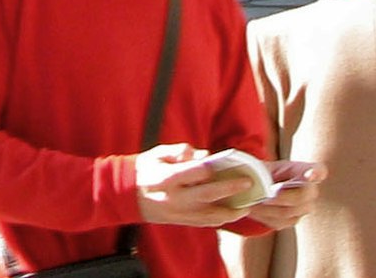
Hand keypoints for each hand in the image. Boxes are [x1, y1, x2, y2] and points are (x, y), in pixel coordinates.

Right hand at [132, 146, 265, 225]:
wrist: (128, 195)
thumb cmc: (146, 169)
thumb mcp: (158, 153)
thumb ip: (182, 151)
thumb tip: (204, 155)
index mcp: (167, 177)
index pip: (194, 172)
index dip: (212, 167)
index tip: (228, 163)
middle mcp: (175, 197)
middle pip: (208, 194)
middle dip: (230, 188)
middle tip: (247, 183)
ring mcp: (179, 213)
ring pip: (211, 215)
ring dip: (232, 210)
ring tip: (248, 204)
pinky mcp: (182, 221)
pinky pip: (206, 223)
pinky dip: (222, 219)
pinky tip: (233, 213)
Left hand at [239, 160, 323, 231]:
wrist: (258, 186)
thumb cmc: (261, 171)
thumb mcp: (260, 165)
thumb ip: (260, 171)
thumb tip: (255, 182)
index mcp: (303, 170)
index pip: (319, 171)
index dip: (316, 173)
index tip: (310, 175)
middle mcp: (309, 190)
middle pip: (303, 195)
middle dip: (282, 197)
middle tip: (265, 196)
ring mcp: (304, 207)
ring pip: (288, 212)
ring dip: (268, 208)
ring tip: (252, 202)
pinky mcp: (292, 219)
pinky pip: (279, 222)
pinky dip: (264, 216)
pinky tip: (253, 208)